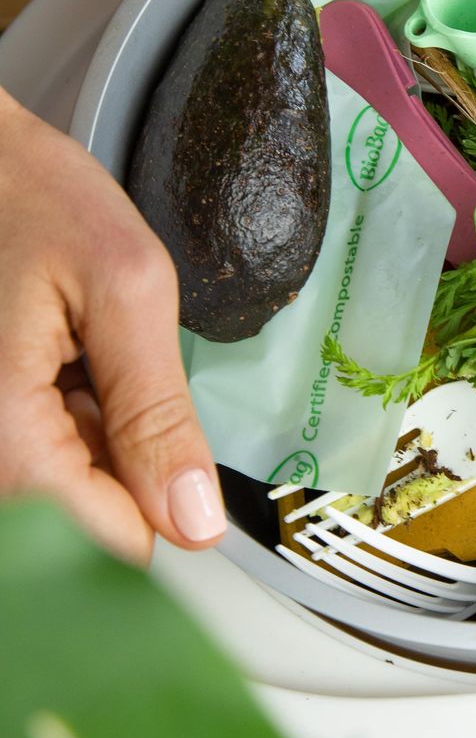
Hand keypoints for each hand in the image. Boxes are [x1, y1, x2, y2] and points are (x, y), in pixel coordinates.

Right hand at [0, 89, 224, 561]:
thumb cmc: (29, 194)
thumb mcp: (126, 286)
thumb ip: (159, 409)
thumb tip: (193, 522)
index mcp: (7, 430)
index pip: (114, 542)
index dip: (171, 508)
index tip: (194, 457)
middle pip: (86, 521)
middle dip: (130, 461)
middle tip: (120, 369)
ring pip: (67, 489)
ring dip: (99, 435)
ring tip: (83, 353)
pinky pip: (43, 452)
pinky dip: (71, 417)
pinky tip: (65, 361)